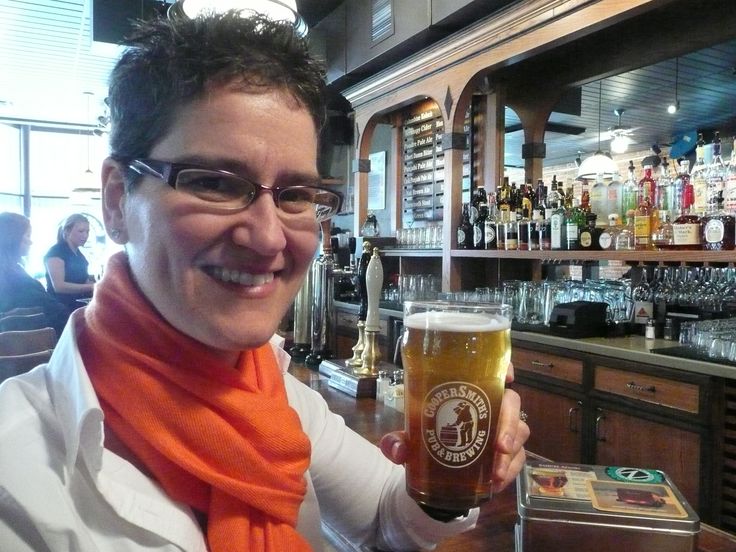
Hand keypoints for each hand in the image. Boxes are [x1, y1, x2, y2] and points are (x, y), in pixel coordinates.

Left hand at [379, 362, 528, 492]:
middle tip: (500, 445)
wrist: (434, 472)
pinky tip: (497, 483)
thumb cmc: (425, 438)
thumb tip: (397, 451)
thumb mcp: (408, 438)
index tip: (506, 376)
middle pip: (511, 402)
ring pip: (520, 430)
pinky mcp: (508, 453)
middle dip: (509, 422)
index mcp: (467, 390)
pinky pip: (519, 458)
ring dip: (511, 452)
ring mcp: (502, 429)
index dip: (503, 368)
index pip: (491, 371)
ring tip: (496, 472)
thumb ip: (396, 441)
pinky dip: (510, 471)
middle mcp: (489, 405)